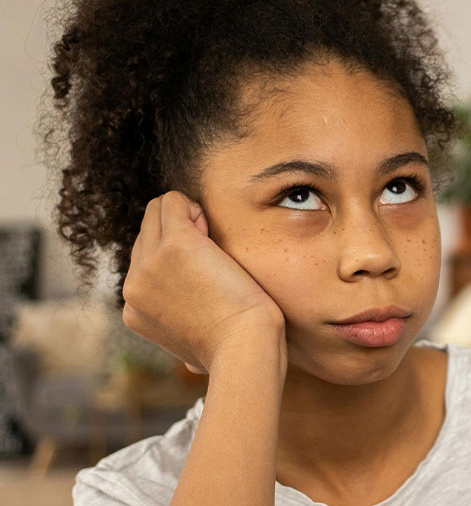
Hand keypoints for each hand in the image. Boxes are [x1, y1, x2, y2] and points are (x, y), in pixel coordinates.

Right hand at [122, 190, 285, 373]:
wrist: (245, 349)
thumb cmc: (232, 353)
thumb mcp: (193, 357)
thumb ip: (184, 343)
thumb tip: (191, 361)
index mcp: (134, 310)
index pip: (144, 259)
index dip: (175, 254)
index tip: (203, 272)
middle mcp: (134, 285)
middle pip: (147, 230)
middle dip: (180, 230)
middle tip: (210, 254)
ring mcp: (149, 264)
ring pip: (157, 209)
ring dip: (186, 215)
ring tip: (211, 240)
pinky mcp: (174, 245)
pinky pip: (173, 201)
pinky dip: (193, 207)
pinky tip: (211, 229)